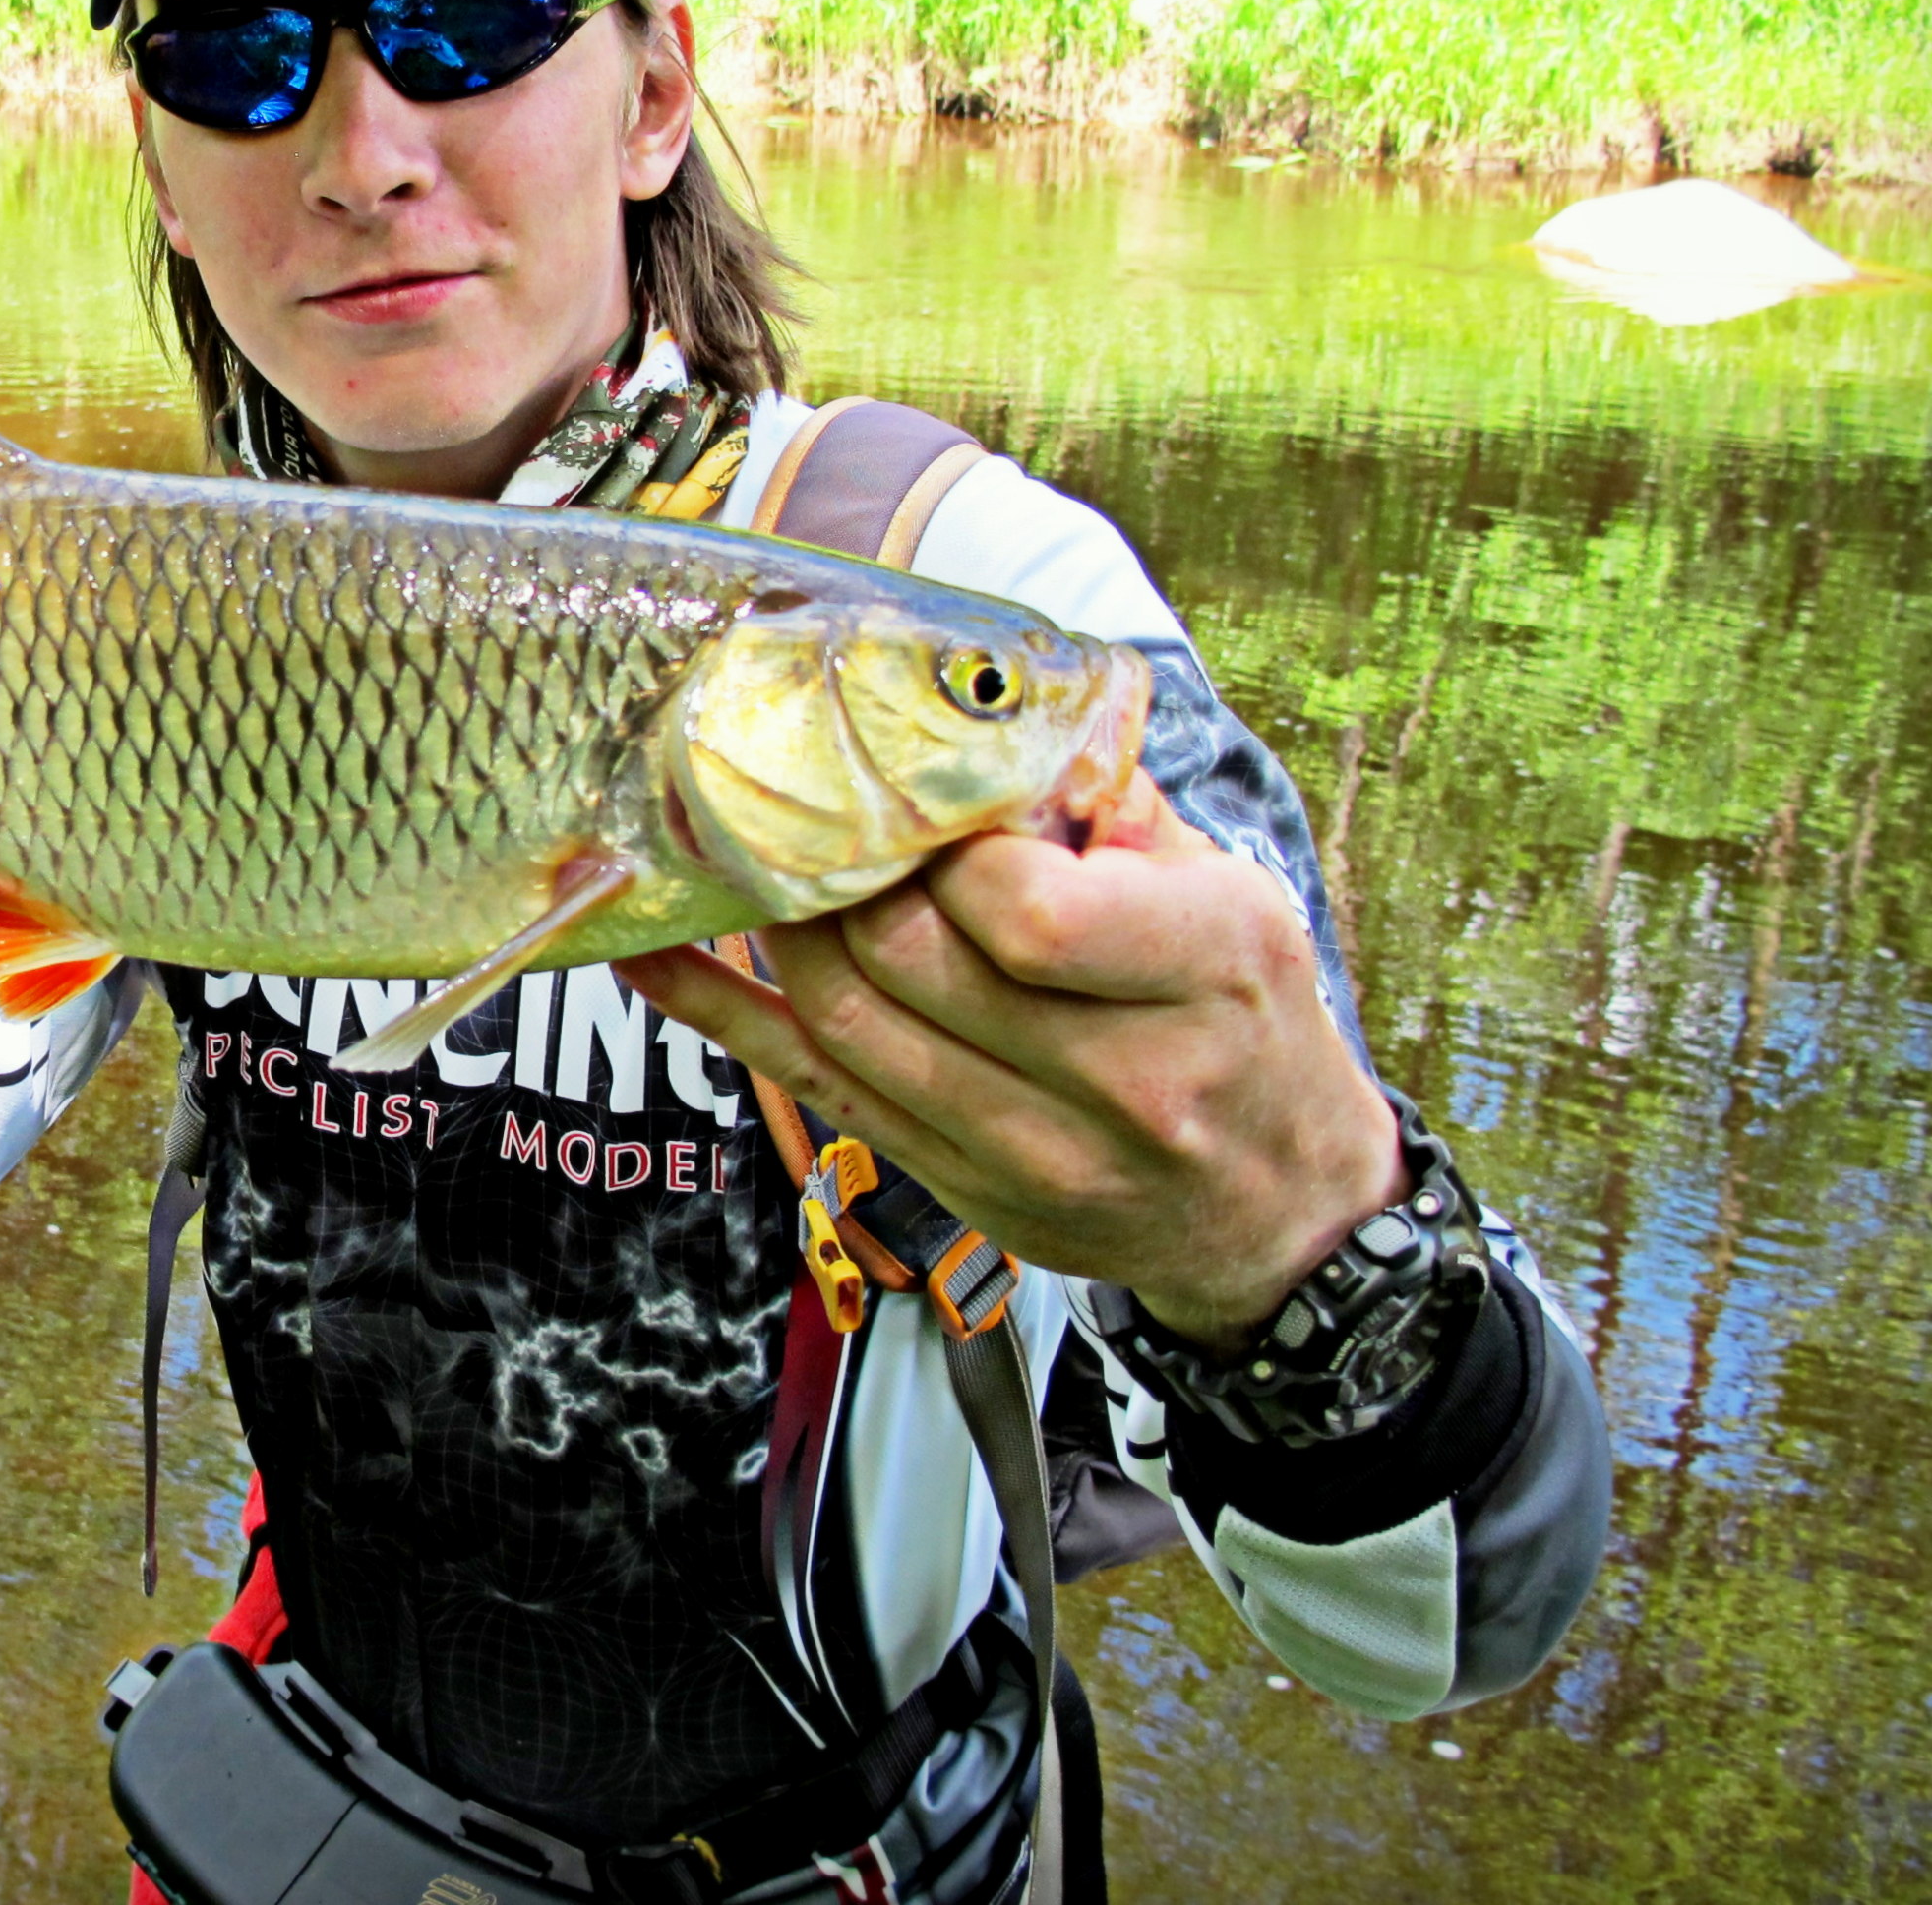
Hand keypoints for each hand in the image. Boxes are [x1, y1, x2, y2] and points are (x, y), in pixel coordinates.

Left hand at [618, 774, 1403, 1349]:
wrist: (1275, 1211)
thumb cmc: (1246, 1020)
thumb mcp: (1228, 894)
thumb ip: (1112, 810)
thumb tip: (982, 719)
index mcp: (1207, 969)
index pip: (1024, 911)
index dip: (947, 847)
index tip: (928, 804)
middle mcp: (1124, 1077)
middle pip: (909, 963)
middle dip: (839, 872)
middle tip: (803, 807)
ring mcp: (1034, 1152)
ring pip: (846, 1025)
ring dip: (778, 930)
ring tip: (747, 855)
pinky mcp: (961, 1187)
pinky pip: (813, 1088)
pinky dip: (721, 1015)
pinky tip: (656, 955)